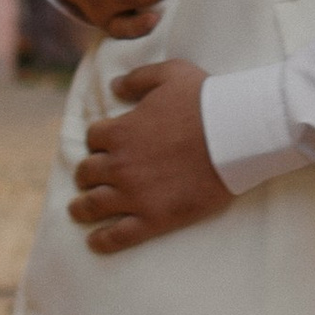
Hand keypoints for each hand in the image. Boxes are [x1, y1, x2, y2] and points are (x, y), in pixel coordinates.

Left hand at [69, 60, 229, 253]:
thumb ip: (138, 78)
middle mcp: (119, 165)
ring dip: (82, 208)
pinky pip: (118, 236)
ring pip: (93, 205)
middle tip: (90, 179)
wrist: (235, 134)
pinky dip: (102, 240)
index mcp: (120, 131)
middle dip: (87, 174)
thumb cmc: (205, 101)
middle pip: (87, 172)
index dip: (99, 141)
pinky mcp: (153, 219)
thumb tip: (114, 85)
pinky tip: (95, 242)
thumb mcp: (170, 73)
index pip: (93, 138)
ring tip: (78, 211)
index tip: (105, 146)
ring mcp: (134, 194)